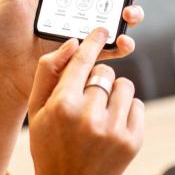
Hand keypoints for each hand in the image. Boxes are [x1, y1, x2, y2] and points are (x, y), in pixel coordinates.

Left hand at [0, 0, 148, 100]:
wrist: (3, 70)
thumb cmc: (5, 32)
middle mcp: (79, 12)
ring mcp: (85, 35)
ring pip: (118, 22)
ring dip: (132, 15)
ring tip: (129, 14)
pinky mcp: (87, 57)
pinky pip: (111, 51)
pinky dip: (123, 46)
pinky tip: (124, 41)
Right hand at [28, 29, 143, 174]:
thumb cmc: (48, 145)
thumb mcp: (35, 109)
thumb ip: (48, 72)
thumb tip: (72, 43)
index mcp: (63, 106)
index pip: (83, 61)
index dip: (93, 41)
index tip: (102, 28)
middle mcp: (89, 117)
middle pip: (104, 72)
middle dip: (97, 79)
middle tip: (87, 98)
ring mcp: (114, 131)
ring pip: (124, 86)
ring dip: (114, 93)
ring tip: (100, 111)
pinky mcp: (132, 142)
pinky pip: (138, 105)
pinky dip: (127, 110)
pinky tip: (111, 124)